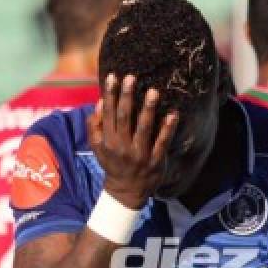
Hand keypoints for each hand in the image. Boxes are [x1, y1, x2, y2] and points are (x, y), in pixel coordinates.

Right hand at [87, 74, 178, 208]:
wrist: (126, 191)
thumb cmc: (113, 163)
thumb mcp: (97, 147)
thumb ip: (95, 126)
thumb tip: (99, 102)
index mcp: (108, 141)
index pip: (109, 113)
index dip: (110, 94)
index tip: (113, 77)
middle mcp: (122, 146)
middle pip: (125, 118)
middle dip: (127, 97)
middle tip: (132, 77)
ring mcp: (140, 154)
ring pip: (144, 128)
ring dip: (148, 109)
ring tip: (154, 91)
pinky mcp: (156, 161)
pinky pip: (162, 142)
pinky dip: (167, 128)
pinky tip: (173, 114)